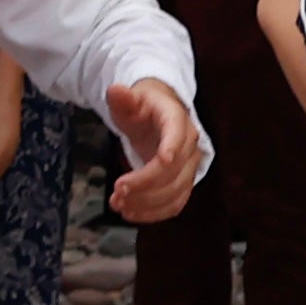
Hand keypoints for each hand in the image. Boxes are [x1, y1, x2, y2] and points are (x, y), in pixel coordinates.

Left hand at [96, 78, 203, 223]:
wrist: (157, 116)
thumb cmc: (143, 107)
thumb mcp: (129, 100)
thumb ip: (122, 99)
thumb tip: (116, 90)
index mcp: (177, 119)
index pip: (178, 135)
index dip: (171, 148)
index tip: (161, 160)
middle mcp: (189, 146)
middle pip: (174, 170)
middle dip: (146, 184)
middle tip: (118, 191)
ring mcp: (189, 167)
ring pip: (175, 192)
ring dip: (147, 203)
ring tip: (118, 204)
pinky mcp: (183, 184)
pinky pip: (174, 204)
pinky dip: (154, 213)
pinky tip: (132, 213)